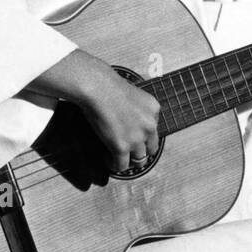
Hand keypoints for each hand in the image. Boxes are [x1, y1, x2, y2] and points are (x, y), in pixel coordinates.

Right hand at [26, 49, 159, 173]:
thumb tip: (128, 118)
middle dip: (140, 151)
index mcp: (154, 109)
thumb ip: (136, 108)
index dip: (143, 136)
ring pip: (139, 160)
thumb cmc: (108, 85)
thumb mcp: (132, 93)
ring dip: (129, 161)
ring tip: (117, 159)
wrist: (97, 87)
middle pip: (151, 148)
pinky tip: (107, 160)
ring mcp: (136, 138)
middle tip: (128, 152)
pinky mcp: (121, 147)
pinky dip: (115, 166)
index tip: (133, 138)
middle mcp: (149, 125)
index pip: (154, 130)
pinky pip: (121, 165)